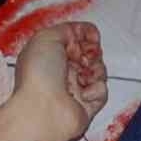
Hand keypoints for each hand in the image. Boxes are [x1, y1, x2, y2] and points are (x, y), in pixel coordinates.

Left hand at [12, 21, 107, 140]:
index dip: (85, 35)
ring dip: (96, 70)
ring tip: (84, 75)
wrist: (43, 111)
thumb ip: (67, 29)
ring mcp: (74, 89)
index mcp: (49, 55)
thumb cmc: (38, 77)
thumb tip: (82, 33)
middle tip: (85, 57)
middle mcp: (61, 73)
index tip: (91, 36)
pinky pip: (102, 92)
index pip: (75, 40)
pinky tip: (84, 93)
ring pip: (99, 72)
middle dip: (92, 52)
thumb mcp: (46, 37)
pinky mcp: (86, 106)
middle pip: (89, 54)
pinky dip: (96, 90)